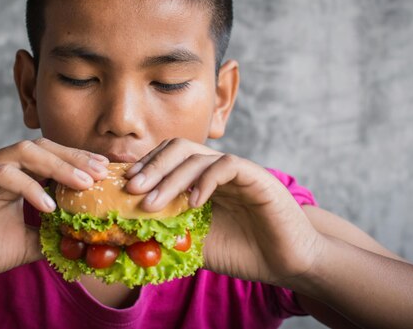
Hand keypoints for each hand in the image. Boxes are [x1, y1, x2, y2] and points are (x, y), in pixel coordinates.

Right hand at [0, 139, 108, 292]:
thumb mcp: (25, 243)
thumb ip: (50, 234)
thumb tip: (83, 239)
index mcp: (14, 177)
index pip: (51, 158)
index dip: (78, 161)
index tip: (105, 172)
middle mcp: (0, 168)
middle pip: (42, 148)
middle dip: (74, 157)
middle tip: (101, 172)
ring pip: (24, 153)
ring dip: (57, 166)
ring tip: (83, 183)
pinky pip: (2, 175)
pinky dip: (28, 187)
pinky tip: (48, 205)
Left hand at [124, 138, 323, 286]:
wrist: (288, 263)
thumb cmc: (244, 252)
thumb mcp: (197, 243)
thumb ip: (172, 232)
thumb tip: (134, 234)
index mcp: (200, 180)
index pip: (168, 158)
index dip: (145, 167)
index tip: (124, 186)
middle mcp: (216, 169)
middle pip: (178, 149)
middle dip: (151, 167)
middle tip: (131, 189)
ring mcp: (237, 171)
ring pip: (198, 156)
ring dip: (170, 178)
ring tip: (152, 203)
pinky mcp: (257, 177)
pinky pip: (227, 166)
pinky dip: (206, 181)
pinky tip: (193, 203)